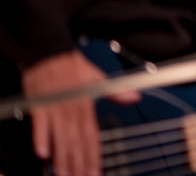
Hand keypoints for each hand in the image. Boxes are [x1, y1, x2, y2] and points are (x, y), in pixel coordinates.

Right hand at [21, 49, 138, 175]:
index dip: (93, 155)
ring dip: (61, 156)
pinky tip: (43, 153)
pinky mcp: (39, 106)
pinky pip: (40, 125)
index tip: (95, 171)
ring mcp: (54, 108)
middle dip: (78, 162)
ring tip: (64, 173)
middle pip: (76, 141)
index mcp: (86, 104)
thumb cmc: (72, 68)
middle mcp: (71, 109)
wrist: (50, 52)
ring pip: (60, 136)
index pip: (92, 135)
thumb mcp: (98, 78)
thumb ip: (115, 92)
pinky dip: (41, 138)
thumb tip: (135, 97)